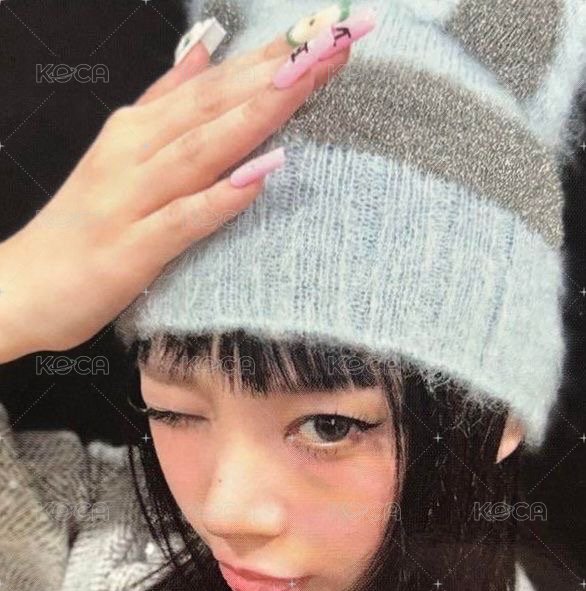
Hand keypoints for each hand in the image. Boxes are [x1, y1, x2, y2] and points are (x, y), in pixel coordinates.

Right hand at [0, 30, 349, 359]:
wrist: (19, 287)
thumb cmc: (79, 227)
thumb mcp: (120, 153)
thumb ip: (164, 102)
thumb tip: (205, 51)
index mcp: (137, 130)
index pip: (214, 83)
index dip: (271, 55)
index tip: (328, 29)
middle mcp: (134, 153)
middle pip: (214, 104)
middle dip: (279, 70)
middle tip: (340, 39)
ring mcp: (130, 199)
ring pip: (201, 148)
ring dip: (256, 114)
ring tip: (307, 82)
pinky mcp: (129, 250)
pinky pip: (181, 219)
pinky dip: (220, 197)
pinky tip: (261, 176)